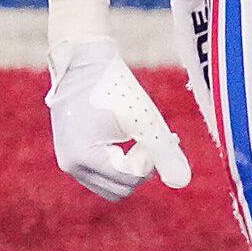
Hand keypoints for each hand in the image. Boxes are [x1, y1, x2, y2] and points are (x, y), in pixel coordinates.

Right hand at [47, 39, 192, 200]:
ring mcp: (68, 160)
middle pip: (120, 190)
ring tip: (145, 138)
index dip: (152, 161)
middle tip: (153, 139)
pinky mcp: (72, 152)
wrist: (84, 61)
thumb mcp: (145, 120)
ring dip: (132, 166)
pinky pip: (102, 171)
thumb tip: (183, 183)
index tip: (162, 135)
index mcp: (83, 159)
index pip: (129, 180)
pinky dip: (120, 160)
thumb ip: (164, 152)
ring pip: (111, 184)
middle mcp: (70, 165)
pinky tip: (134, 136)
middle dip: (142, 168)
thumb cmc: (116, 88)